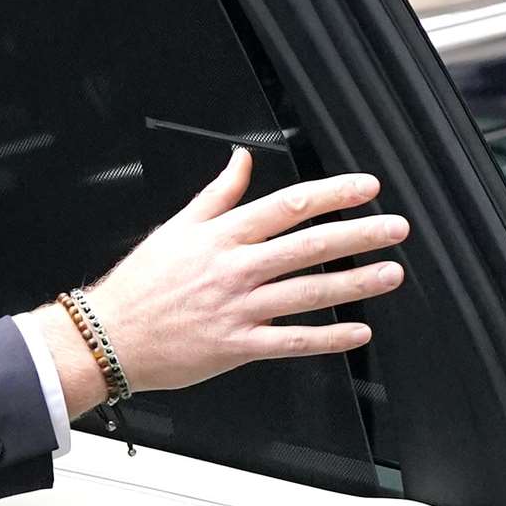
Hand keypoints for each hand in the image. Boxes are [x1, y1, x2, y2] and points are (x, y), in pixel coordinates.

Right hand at [37, 148, 407, 416]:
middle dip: (358, 234)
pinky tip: (359, 332)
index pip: (285, 206)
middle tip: (396, 228)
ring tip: (391, 272)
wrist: (110, 334)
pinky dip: (330, 337)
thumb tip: (241, 159)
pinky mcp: (239, 346)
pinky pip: (293, 341)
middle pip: (308, 246)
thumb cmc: (140, 283)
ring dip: (356, 283)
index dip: (331, 194)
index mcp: (220, 235)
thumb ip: (216, 194)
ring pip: (309, 292)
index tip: (365, 187)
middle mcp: (234, 268)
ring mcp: (239, 308)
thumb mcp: (175, 227)